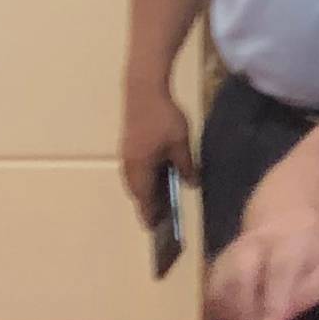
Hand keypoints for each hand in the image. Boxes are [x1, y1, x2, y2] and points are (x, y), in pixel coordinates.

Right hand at [119, 84, 195, 220]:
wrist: (143, 89)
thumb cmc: (164, 118)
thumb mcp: (181, 144)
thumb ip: (186, 166)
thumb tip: (191, 184)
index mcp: (139, 169)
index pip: (144, 200)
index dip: (150, 215)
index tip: (156, 230)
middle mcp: (129, 166)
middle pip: (138, 193)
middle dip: (149, 205)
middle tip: (163, 218)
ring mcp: (127, 155)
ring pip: (136, 181)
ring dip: (147, 191)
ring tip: (163, 201)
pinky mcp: (129, 146)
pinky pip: (136, 170)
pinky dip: (146, 178)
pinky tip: (159, 177)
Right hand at [203, 215, 318, 319]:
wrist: (284, 223)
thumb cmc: (309, 255)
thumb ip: (307, 294)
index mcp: (289, 242)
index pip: (279, 268)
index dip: (273, 300)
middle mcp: (254, 245)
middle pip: (241, 274)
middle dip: (246, 311)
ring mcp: (230, 255)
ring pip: (219, 287)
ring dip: (231, 318)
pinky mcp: (215, 268)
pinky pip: (210, 296)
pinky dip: (219, 317)